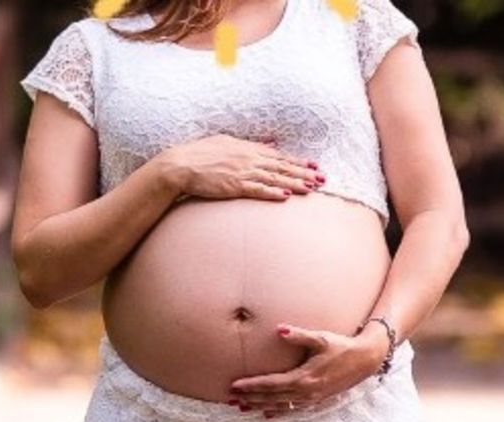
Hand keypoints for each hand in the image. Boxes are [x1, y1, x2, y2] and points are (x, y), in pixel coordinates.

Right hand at [158, 134, 322, 201]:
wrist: (181, 164)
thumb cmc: (201, 155)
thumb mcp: (229, 143)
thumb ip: (252, 145)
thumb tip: (271, 145)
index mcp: (248, 148)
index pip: (279, 156)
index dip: (298, 162)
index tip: (314, 166)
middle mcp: (249, 159)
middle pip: (282, 167)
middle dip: (303, 173)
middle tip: (322, 178)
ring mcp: (242, 172)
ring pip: (274, 178)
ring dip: (293, 183)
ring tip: (311, 188)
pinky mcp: (234, 185)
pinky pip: (257, 190)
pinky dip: (272, 193)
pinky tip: (285, 196)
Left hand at [227, 322, 389, 417]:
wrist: (364, 360)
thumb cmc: (342, 346)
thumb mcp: (321, 338)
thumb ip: (299, 335)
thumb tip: (280, 329)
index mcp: (304, 377)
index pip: (272, 383)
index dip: (252, 385)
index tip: (235, 385)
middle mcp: (306, 392)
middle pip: (272, 397)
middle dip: (250, 398)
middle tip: (230, 399)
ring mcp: (311, 398)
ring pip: (280, 406)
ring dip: (260, 406)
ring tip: (241, 408)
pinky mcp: (315, 400)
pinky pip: (292, 409)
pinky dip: (277, 412)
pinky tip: (266, 414)